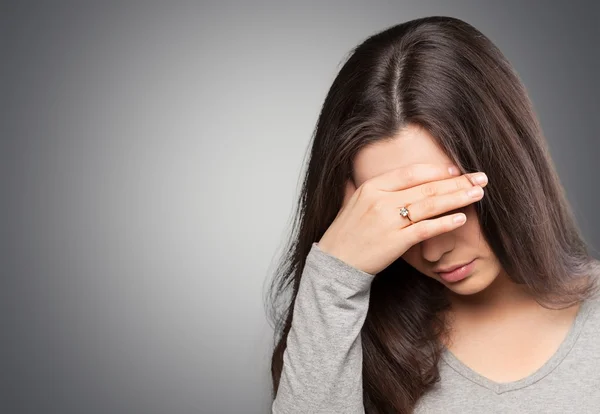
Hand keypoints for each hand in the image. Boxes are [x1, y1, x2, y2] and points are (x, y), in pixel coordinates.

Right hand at [317, 164, 487, 274]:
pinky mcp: (394, 242)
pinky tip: (461, 218)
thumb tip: (373, 173)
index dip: (436, 170)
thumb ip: (368, 188)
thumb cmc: (344, 234)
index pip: (410, 173)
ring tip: (478, 194)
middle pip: (425, 187)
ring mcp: (388, 222)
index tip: (456, 170)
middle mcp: (380, 201)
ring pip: (429, 205)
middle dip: (456, 182)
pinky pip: (424, 230)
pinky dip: (444, 223)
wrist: (334, 264)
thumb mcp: (352, 202)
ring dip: (456, 198)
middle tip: (480, 178)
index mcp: (371, 187)